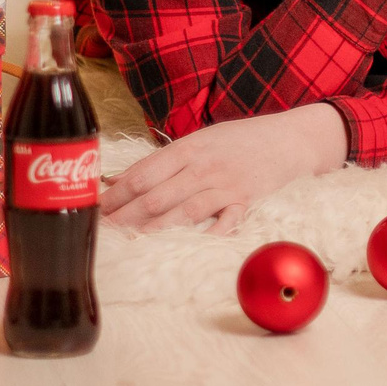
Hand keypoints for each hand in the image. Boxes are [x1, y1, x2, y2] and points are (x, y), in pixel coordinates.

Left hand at [101, 105, 348, 233]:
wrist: (291, 139)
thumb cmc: (242, 140)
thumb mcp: (201, 140)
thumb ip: (164, 160)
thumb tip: (119, 179)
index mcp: (188, 148)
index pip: (142, 174)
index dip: (115, 195)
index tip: (95, 209)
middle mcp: (204, 167)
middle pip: (156, 196)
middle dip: (125, 217)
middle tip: (102, 232)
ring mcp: (226, 185)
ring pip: (184, 210)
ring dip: (155, 229)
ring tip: (131, 243)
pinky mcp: (248, 200)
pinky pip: (226, 221)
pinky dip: (209, 234)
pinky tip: (190, 246)